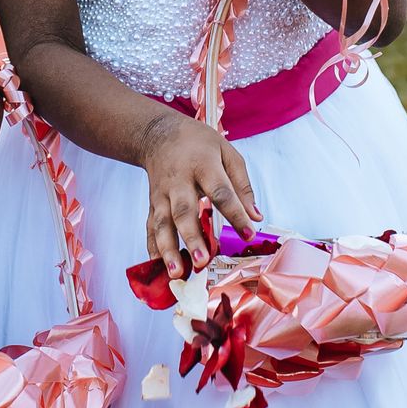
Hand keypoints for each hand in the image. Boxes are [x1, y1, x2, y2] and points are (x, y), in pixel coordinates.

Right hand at [137, 114, 261, 278]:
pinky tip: (159, 268)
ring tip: (177, 273)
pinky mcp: (152, 205)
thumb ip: (242, 185)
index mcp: (203, 166)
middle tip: (202, 260)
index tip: (249, 233)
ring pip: (162, 224)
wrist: (158, 134)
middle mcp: (179, 182)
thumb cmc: (198, 143)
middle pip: (184, 211)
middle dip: (192, 237)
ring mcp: (161, 195)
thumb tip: (256, 217)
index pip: (221, 192)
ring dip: (168, 250)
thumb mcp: (227, 152)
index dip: (235, 213)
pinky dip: (153, 249)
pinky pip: (151, 229)